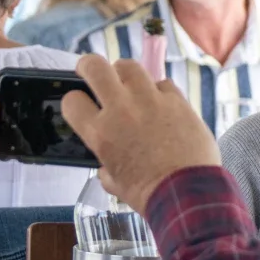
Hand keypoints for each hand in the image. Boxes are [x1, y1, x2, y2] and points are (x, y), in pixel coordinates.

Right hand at [60, 54, 218, 208]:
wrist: (188, 193)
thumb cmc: (149, 194)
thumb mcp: (115, 184)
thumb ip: (106, 168)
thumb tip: (106, 167)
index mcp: (100, 132)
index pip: (72, 100)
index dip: (74, 101)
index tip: (80, 104)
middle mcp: (121, 109)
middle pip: (95, 67)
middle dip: (88, 66)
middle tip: (91, 72)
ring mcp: (150, 100)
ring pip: (129, 66)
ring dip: (124, 74)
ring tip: (128, 84)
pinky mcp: (177, 100)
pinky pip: (162, 83)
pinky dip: (158, 91)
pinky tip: (161, 103)